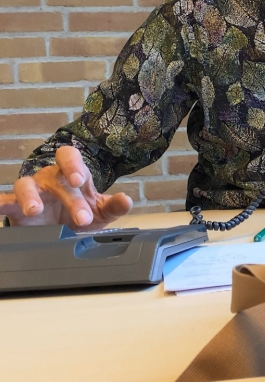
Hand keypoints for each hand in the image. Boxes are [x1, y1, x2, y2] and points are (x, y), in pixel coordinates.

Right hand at [0, 146, 131, 229]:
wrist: (63, 232)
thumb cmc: (82, 213)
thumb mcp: (101, 212)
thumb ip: (114, 206)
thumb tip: (127, 200)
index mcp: (73, 174)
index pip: (70, 156)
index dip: (73, 165)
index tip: (80, 181)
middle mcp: (51, 179)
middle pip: (56, 179)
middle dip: (70, 198)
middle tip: (82, 219)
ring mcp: (32, 191)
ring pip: (26, 185)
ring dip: (31, 197)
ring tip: (35, 210)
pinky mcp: (16, 207)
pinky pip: (6, 201)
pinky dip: (0, 202)